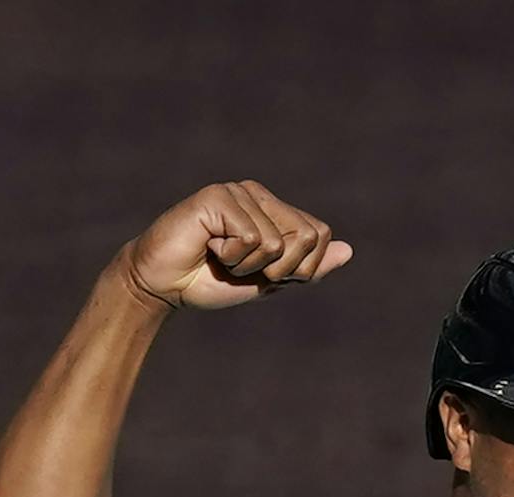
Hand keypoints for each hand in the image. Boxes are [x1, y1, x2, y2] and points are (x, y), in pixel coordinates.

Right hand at [116, 180, 351, 312]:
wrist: (164, 287)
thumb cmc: (213, 282)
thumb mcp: (270, 281)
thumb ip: (308, 268)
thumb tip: (348, 250)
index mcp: (275, 210)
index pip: (320, 235)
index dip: (301, 268)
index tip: (265, 273)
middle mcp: (258, 194)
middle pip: (307, 237)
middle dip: (280, 269)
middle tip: (243, 267)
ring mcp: (237, 192)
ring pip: (277, 243)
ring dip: (248, 265)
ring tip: (220, 256)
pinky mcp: (217, 197)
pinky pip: (251, 239)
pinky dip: (231, 257)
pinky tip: (208, 247)